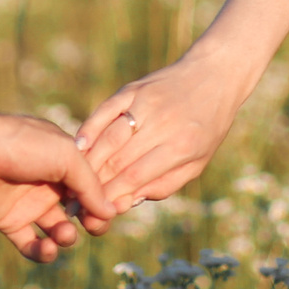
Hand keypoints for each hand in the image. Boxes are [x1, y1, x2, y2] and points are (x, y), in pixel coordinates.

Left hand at [0, 86, 118, 259]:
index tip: (113, 211)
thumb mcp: (66, 155)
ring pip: (58, 229)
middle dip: (91, 221)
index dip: (104, 200)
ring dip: (66, 237)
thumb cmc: (20, 144)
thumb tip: (111, 211)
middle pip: (79, 210)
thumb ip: (90, 184)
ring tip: (63, 234)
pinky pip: (30, 244)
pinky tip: (47, 249)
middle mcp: (49, 183)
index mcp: (65, 161)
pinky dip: (41, 253)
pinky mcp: (8, 222)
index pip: (93, 186)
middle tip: (93, 227)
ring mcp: (28, 203)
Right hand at [75, 48, 252, 208]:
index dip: (110, 197)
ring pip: (108, 137)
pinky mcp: (133, 87)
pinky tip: (78, 147)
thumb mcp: (197, 162)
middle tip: (75, 203)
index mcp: (181, 147)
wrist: (214, 75)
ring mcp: (146, 103)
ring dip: (88, 162)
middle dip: (94, 185)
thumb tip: (126, 202)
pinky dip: (89, 128)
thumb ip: (164, 185)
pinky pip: (105, 110)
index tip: (93, 213)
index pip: (135, 177)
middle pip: (118, 160)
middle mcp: (162, 124)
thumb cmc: (206, 127)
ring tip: (73, 182)